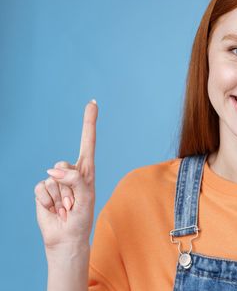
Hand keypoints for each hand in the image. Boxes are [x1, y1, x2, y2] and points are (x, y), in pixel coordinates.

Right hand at [34, 100, 97, 249]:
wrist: (67, 236)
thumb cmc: (81, 217)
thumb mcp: (86, 197)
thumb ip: (74, 180)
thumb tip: (52, 170)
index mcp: (86, 170)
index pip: (88, 141)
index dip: (89, 122)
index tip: (93, 102)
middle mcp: (71, 171)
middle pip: (64, 164)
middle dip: (69, 187)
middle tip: (74, 204)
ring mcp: (55, 180)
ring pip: (53, 178)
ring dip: (61, 197)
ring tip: (66, 207)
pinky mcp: (43, 189)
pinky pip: (42, 187)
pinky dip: (48, 201)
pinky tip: (54, 209)